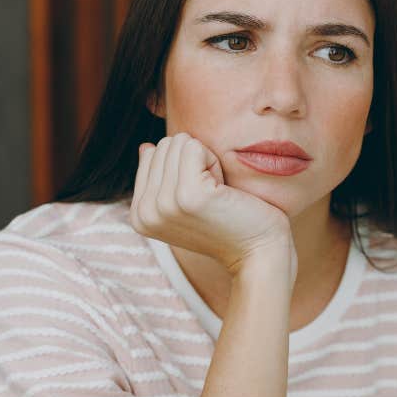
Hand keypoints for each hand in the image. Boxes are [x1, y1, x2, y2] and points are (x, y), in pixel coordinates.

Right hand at [130, 133, 294, 281]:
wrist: (257, 253)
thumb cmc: (228, 224)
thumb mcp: (183, 204)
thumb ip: (160, 177)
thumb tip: (146, 147)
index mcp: (139, 215)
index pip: (151, 155)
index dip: (182, 168)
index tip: (198, 198)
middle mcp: (144, 211)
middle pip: (164, 146)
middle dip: (193, 163)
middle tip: (211, 197)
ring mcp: (164, 204)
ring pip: (179, 143)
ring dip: (205, 163)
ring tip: (216, 195)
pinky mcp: (189, 195)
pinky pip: (194, 147)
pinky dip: (214, 162)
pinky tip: (222, 190)